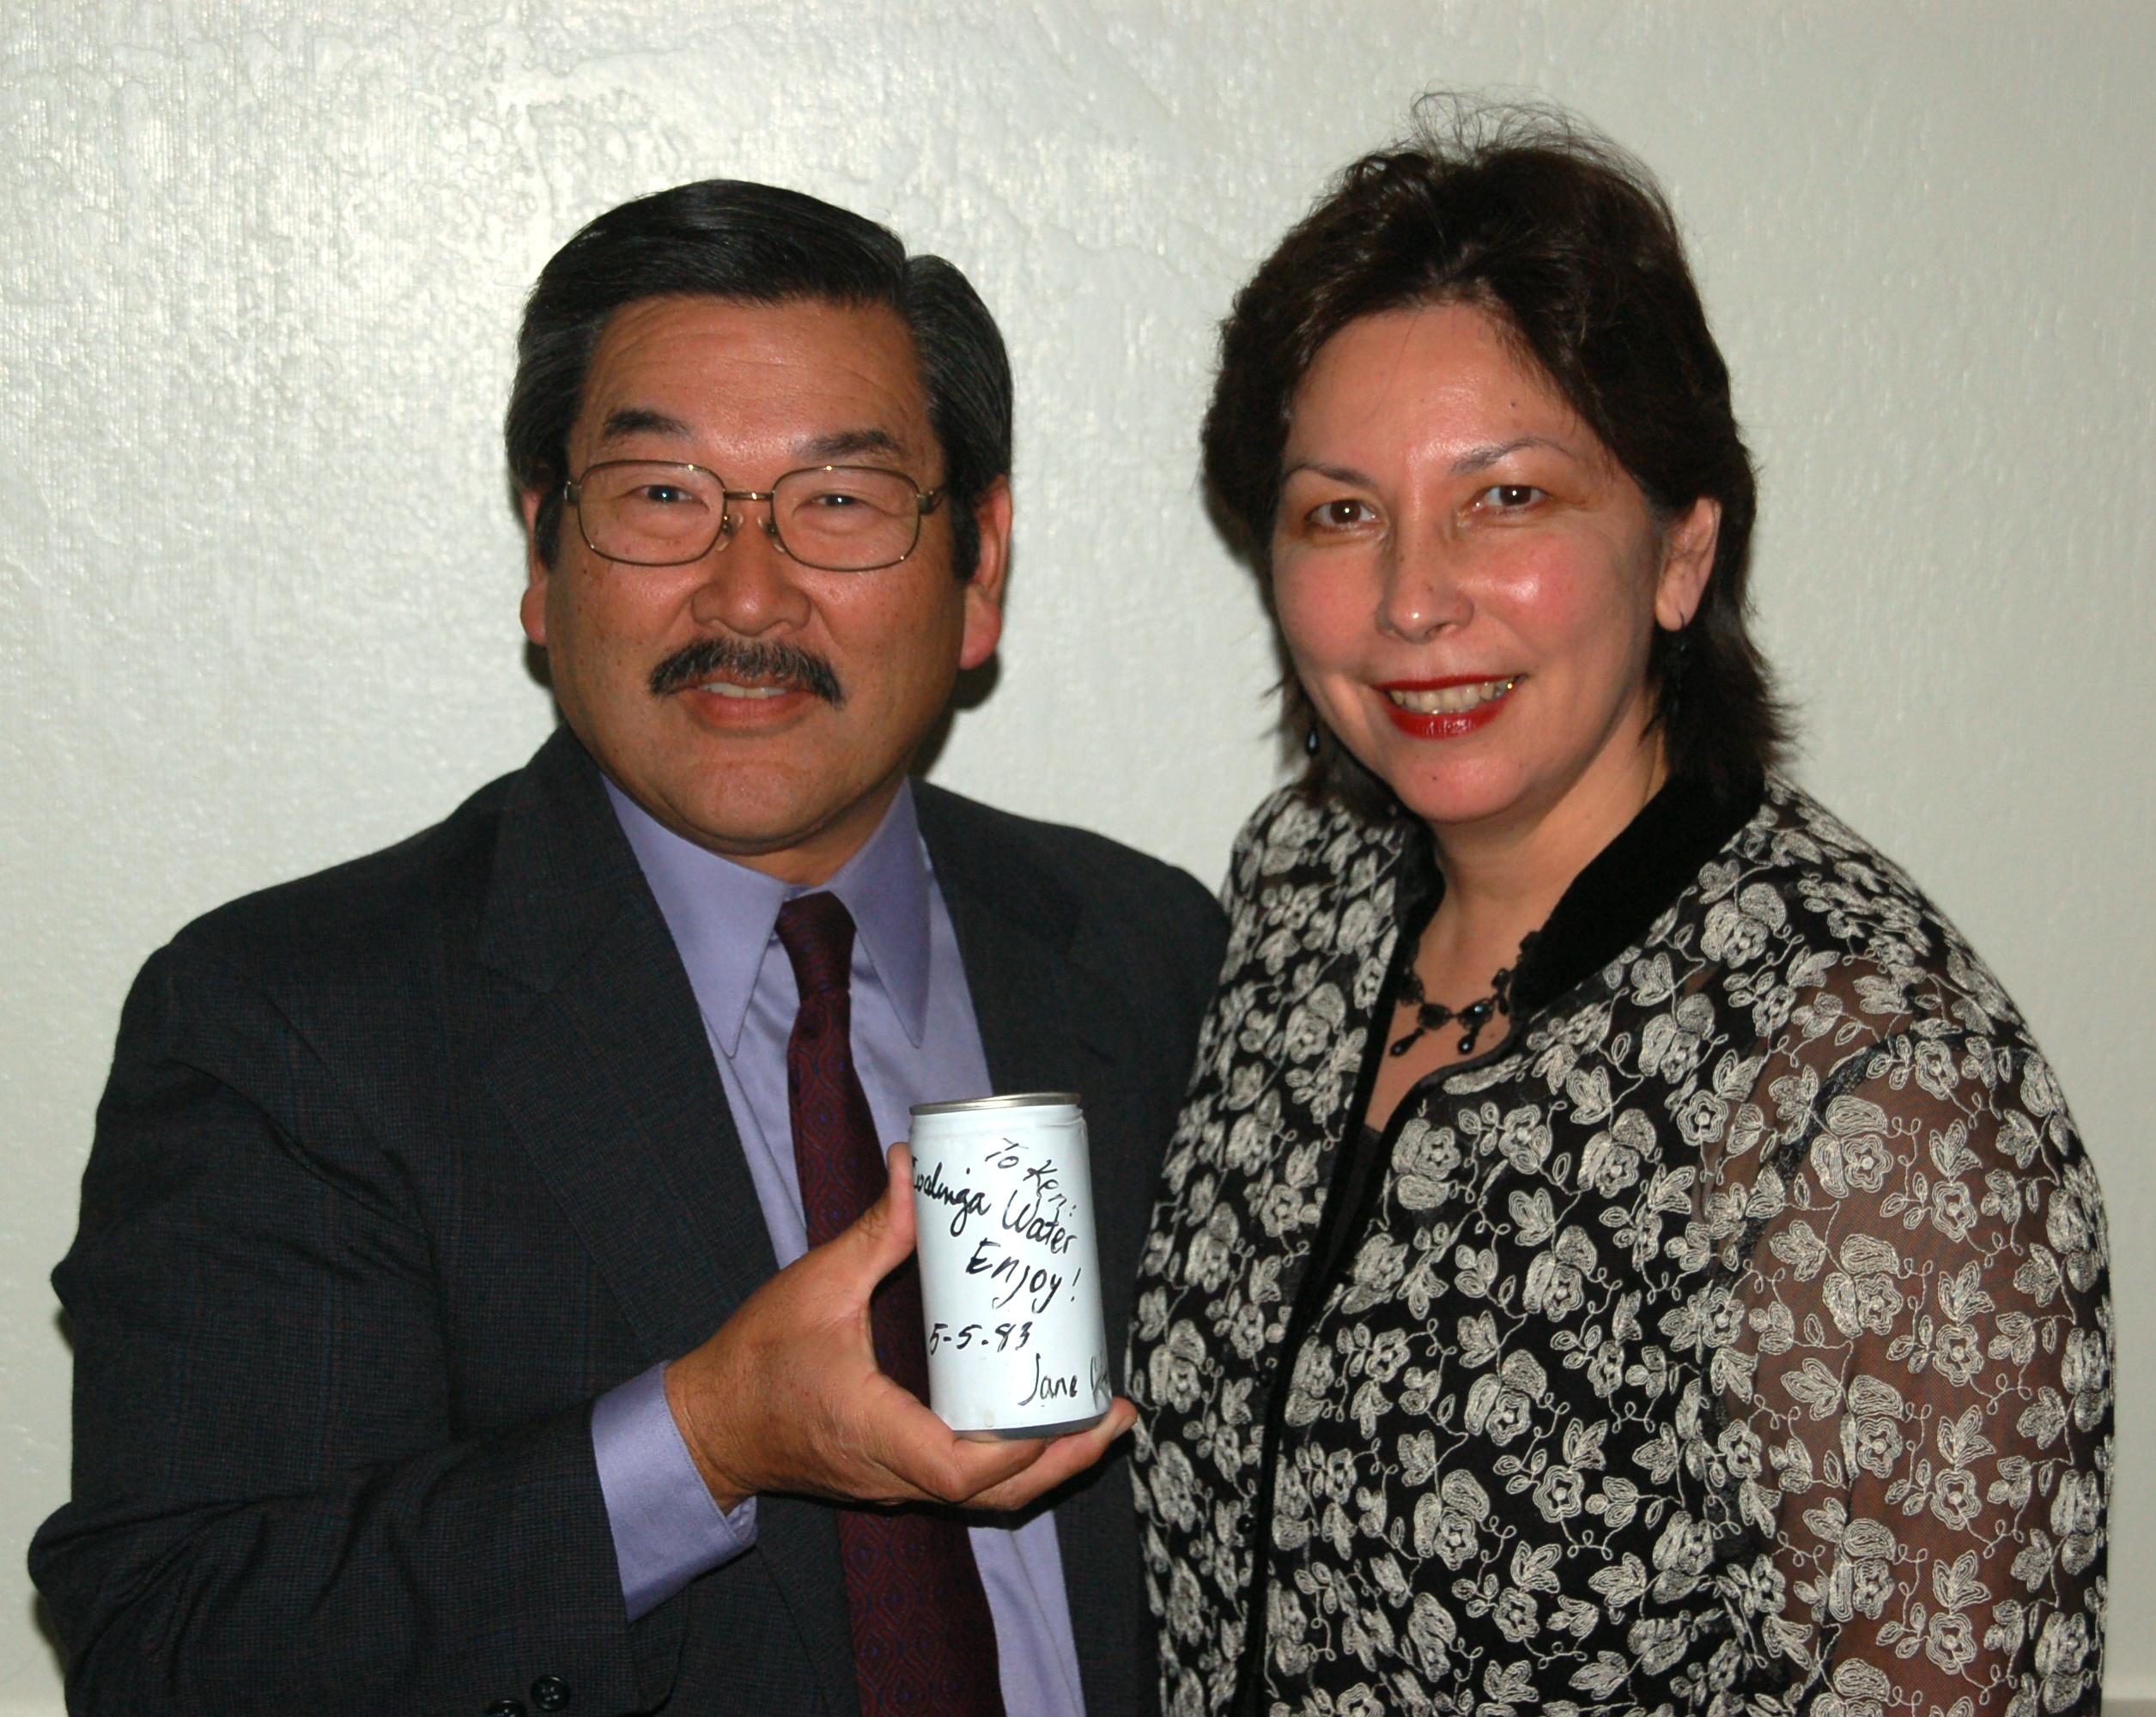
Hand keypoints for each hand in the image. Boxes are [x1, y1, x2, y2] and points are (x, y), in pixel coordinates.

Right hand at [663, 1143, 1135, 1512]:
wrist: (708, 1422)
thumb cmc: (754, 1358)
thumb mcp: (814, 1286)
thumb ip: (873, 1232)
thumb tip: (914, 1168)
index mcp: (870, 1430)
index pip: (955, 1469)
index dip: (1018, 1449)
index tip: (1065, 1409)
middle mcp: (890, 1470)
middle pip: (992, 1497)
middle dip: (1062, 1462)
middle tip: (1114, 1414)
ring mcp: (893, 1480)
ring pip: (984, 1499)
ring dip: (1045, 1466)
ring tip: (1094, 1420)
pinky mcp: (892, 1473)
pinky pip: (963, 1484)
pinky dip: (1011, 1464)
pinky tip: (1038, 1423)